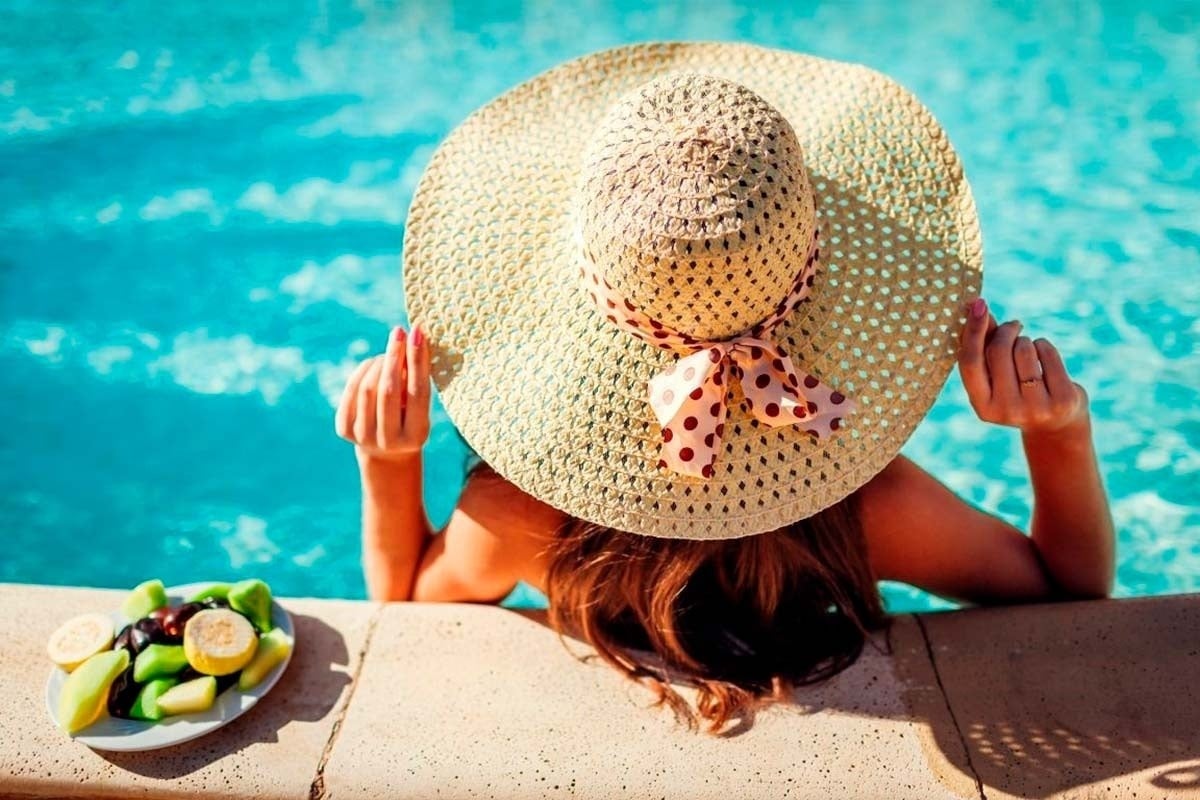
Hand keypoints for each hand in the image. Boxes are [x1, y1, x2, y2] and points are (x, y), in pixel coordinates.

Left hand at [335, 323, 430, 461]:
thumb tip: (411, 340)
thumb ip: (416, 380)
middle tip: (399, 332)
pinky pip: (351, 390)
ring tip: (389, 353)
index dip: (417, 361)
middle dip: (394, 356)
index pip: (417, 392)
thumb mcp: (419, 407)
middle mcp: (389, 441)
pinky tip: (373, 363)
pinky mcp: (344, 430)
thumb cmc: (410, 419)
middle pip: (389, 390)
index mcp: (416, 436)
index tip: (418, 334)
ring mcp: (363, 437)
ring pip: (368, 388)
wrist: (387, 452)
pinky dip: (363, 371)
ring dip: (379, 363)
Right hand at [958, 298, 1088, 434]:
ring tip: (1029, 349)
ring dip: (1026, 340)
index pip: (971, 362)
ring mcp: (1035, 408)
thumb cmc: (1019, 390)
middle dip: (1006, 330)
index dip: (973, 331)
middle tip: (1014, 325)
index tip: (978, 304)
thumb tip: (974, 307)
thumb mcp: (997, 375)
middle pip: (998, 351)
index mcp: (982, 407)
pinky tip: (1044, 354)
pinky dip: (1044, 345)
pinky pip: (1047, 353)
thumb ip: (984, 345)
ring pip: (1024, 349)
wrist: (1056, 425)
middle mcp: (1006, 410)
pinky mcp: (1062, 400)